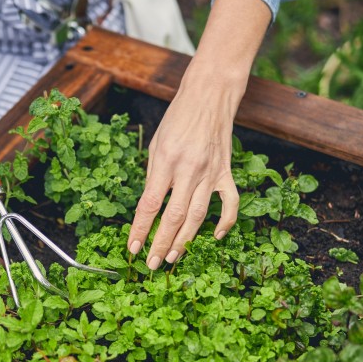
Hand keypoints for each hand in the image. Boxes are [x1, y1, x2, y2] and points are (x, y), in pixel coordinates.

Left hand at [126, 65, 240, 268]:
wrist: (209, 96)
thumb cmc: (177, 119)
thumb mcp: (156, 144)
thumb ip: (153, 176)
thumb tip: (149, 208)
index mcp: (166, 161)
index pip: (149, 204)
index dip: (140, 229)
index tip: (132, 248)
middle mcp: (188, 169)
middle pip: (173, 216)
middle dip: (160, 244)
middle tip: (150, 265)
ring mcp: (210, 172)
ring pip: (198, 215)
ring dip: (185, 241)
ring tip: (172, 258)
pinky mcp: (226, 172)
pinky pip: (230, 203)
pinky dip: (225, 222)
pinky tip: (216, 237)